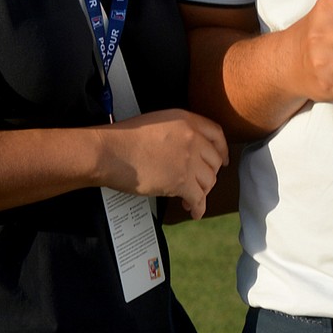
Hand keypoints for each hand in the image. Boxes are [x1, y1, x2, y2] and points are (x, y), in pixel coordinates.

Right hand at [96, 109, 228, 219]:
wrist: (111, 151)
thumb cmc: (124, 137)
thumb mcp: (157, 121)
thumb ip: (178, 132)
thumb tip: (185, 149)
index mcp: (186, 120)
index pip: (217, 134)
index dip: (222, 150)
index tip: (222, 160)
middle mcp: (193, 139)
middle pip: (214, 161)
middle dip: (209, 175)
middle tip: (200, 183)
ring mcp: (188, 161)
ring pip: (209, 181)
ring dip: (202, 192)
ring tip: (190, 198)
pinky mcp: (181, 182)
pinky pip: (198, 199)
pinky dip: (197, 208)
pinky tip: (193, 212)